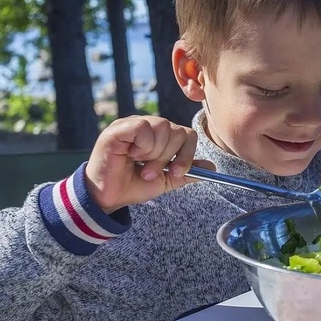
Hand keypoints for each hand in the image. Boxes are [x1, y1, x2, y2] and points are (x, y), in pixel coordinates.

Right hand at [84, 116, 213, 213]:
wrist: (108, 197)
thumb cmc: (133, 185)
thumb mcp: (166, 180)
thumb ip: (187, 171)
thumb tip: (212, 168)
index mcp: (162, 137)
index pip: (188, 135)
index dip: (186, 155)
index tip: (176, 172)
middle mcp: (150, 126)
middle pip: (178, 131)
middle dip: (167, 158)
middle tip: (149, 172)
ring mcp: (134, 124)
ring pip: (163, 127)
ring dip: (154, 154)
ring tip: (139, 164)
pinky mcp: (120, 127)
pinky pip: (143, 128)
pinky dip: (142, 146)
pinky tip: (130, 154)